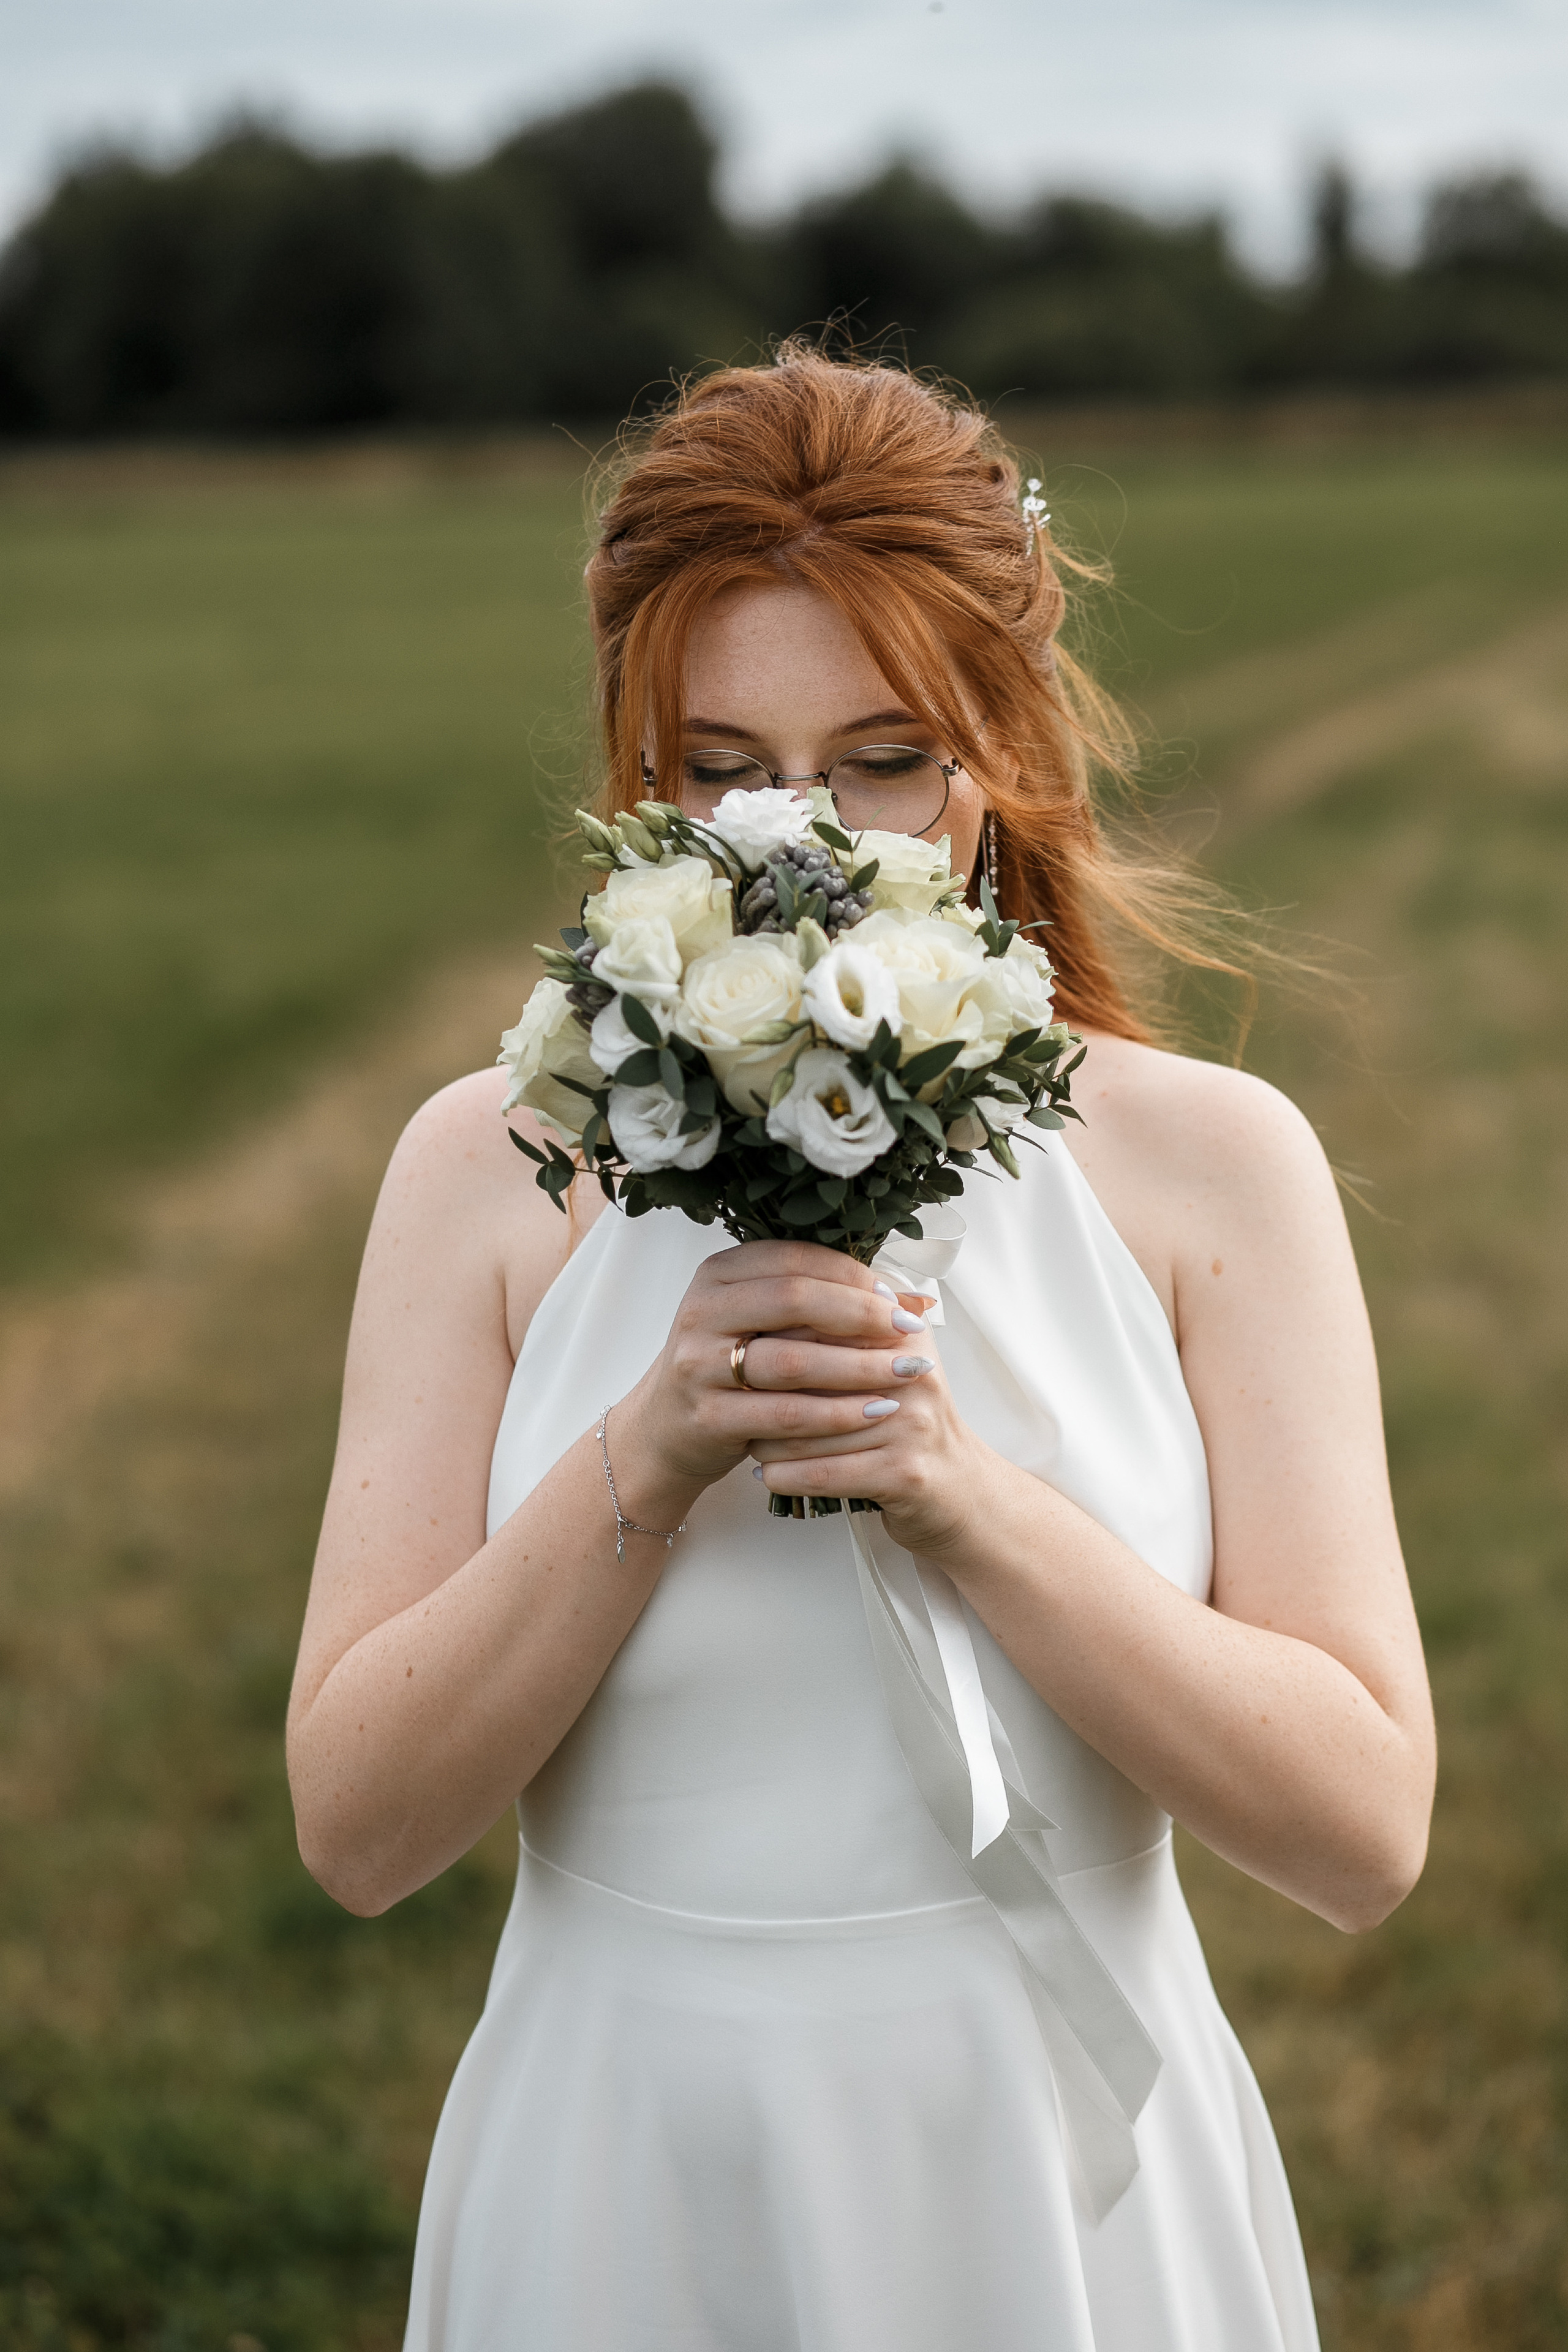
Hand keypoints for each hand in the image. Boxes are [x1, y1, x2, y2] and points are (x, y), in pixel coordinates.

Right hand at [615, 1240, 938, 1500]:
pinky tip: (875, 1412)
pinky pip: (784, 1415)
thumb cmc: (732, 1365)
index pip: (795, 1258)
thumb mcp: (763, 1322)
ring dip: (859, 1366)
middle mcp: (701, 1311)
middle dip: (862, 1313)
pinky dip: (836, 1414)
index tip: (900, 1295)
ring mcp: (698, 1365)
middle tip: (911, 1328)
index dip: (853, 1274)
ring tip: (908, 1371)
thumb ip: (822, 1302)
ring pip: (791, 1360)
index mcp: (718, 1274)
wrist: (666, 1427)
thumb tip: (916, 1296)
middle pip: (793, 1299)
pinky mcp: (708, 1417)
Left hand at [748, 1293, 984, 1558]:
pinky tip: (764, 1473)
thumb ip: (851, 1318)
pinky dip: (784, 1475)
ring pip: (807, 1426)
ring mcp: (910, 1424)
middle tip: (731, 1393)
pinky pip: (821, 1473)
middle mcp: (911, 1373)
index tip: (738, 1344)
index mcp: (903, 1334)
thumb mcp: (891, 1357)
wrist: (958, 1489)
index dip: (772, 1333)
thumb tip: (786, 1276)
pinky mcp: (903, 1473)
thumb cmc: (909, 1420)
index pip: (821, 1319)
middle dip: (762, 1385)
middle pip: (810, 1370)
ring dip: (765, 1436)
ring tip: (745, 1435)